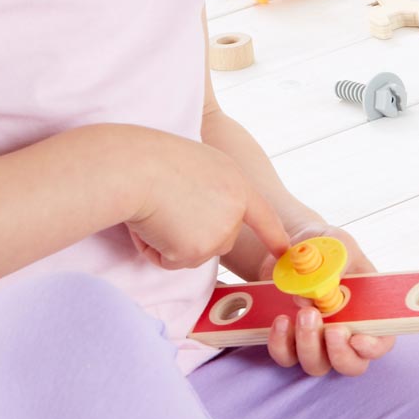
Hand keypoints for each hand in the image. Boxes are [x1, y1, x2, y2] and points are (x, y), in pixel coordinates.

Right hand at [124, 130, 288, 270]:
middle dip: (193, 232)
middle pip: (220, 239)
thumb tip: (202, 216)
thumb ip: (214, 192)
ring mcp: (217, 235)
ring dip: (170, 240)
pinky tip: (148, 224)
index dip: (273, 235)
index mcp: (238, 185)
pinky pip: (169, 261)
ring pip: (193, 253)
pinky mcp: (194, 252)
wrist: (134, 168)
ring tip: (156, 209)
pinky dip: (154, 249)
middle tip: (167, 204)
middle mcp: (235, 213)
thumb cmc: (154, 158)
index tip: (284, 250)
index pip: (263, 216)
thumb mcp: (200, 164)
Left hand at [258, 224, 395, 376]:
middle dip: (340, 353)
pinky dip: (280, 344)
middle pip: (351, 365)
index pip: (382, 342)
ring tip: (302, 313)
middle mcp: (346, 333)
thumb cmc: (325, 247)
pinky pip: (285, 357)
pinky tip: (280, 321)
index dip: (373, 347)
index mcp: (369, 312)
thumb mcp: (338, 244)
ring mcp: (318, 342)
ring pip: (317, 365)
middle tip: (331, 329)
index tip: (357, 338)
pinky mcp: (290, 341)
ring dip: (309, 345)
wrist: (292, 249)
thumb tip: (318, 293)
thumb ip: (337, 264)